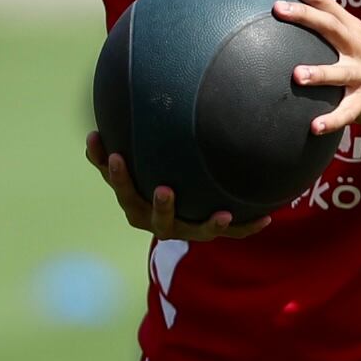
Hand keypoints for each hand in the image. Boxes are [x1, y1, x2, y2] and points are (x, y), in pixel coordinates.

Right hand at [86, 129, 258, 242]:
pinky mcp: (209, 232)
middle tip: (164, 189)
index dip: (116, 175)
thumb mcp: (131, 162)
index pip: (123, 189)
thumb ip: (112, 147)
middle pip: (155, 219)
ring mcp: (186, 229)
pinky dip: (246, 227)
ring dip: (207, 224)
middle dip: (161, 206)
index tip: (114, 154)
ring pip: (194, 230)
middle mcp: (158, 222)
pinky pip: (231, 233)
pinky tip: (267, 218)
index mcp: (135, 204)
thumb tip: (93, 127)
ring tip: (222, 214)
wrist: (176, 211)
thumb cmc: (148, 174)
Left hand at [266, 0, 360, 135]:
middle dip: (305, 16)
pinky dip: (332, 119)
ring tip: (297, 75)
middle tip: (278, 9)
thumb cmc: (359, 55)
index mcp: (348, 25)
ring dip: (320, 73)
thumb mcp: (343, 27)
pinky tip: (313, 127)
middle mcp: (357, 45)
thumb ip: (318, 5)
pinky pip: (347, 111)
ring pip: (340, 72)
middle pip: (330, 25)